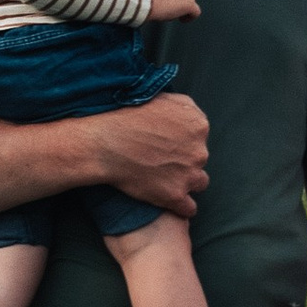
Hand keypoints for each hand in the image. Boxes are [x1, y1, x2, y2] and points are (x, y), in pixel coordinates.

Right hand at [91, 90, 209, 216]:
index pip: (200, 138)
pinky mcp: (176, 196)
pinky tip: (169, 201)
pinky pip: (189, 208)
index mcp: (198, 125)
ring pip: (199, 183)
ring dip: (186, 183)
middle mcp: (200, 151)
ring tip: (166, 181)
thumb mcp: (163, 98)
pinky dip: (181, 206)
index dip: (184, 142)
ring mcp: (189, 175)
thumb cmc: (128, 118)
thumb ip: (185, 108)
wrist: (105, 144)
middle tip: (162, 161)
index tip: (168, 144)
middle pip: (200, 160)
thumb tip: (192, 117)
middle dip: (185, 162)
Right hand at [145, 0, 201, 22]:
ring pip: (187, 4)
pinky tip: (182, 20)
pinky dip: (189, 17)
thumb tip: (164, 1)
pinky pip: (195, 12)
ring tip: (165, 13)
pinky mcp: (189, 3)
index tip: (160, 2)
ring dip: (178, 11)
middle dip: (175, 3)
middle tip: (162, 9)